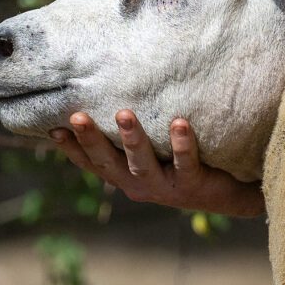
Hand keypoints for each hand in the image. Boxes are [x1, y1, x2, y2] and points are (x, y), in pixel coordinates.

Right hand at [52, 111, 264, 218]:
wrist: (231, 192)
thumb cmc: (185, 162)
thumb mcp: (154, 151)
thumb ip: (131, 134)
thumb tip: (112, 91)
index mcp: (125, 175)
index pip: (91, 162)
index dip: (72, 149)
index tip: (52, 128)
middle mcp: (139, 184)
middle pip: (109, 163)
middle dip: (91, 140)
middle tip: (77, 115)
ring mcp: (165, 187)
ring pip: (142, 164)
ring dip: (132, 139)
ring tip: (124, 114)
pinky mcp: (193, 185)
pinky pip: (186, 163)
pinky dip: (182, 143)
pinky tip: (180, 122)